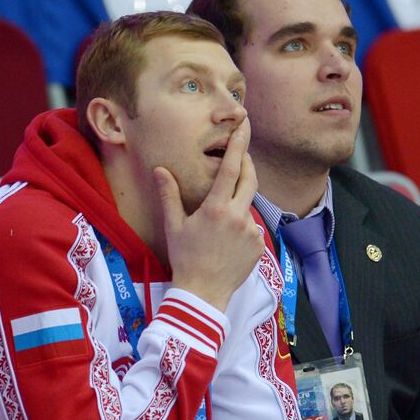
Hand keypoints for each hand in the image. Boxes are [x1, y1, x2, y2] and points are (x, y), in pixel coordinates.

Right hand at [159, 117, 262, 312]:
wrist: (203, 292)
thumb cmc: (184, 258)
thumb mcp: (174, 226)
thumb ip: (170, 196)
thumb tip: (160, 170)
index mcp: (216, 208)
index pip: (231, 168)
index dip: (239, 145)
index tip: (243, 127)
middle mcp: (238, 216)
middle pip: (250, 179)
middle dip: (247, 164)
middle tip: (241, 155)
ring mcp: (251, 231)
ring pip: (247, 205)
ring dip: (238, 202)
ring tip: (220, 219)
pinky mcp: (259, 244)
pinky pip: (251, 227)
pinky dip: (240, 226)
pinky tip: (225, 241)